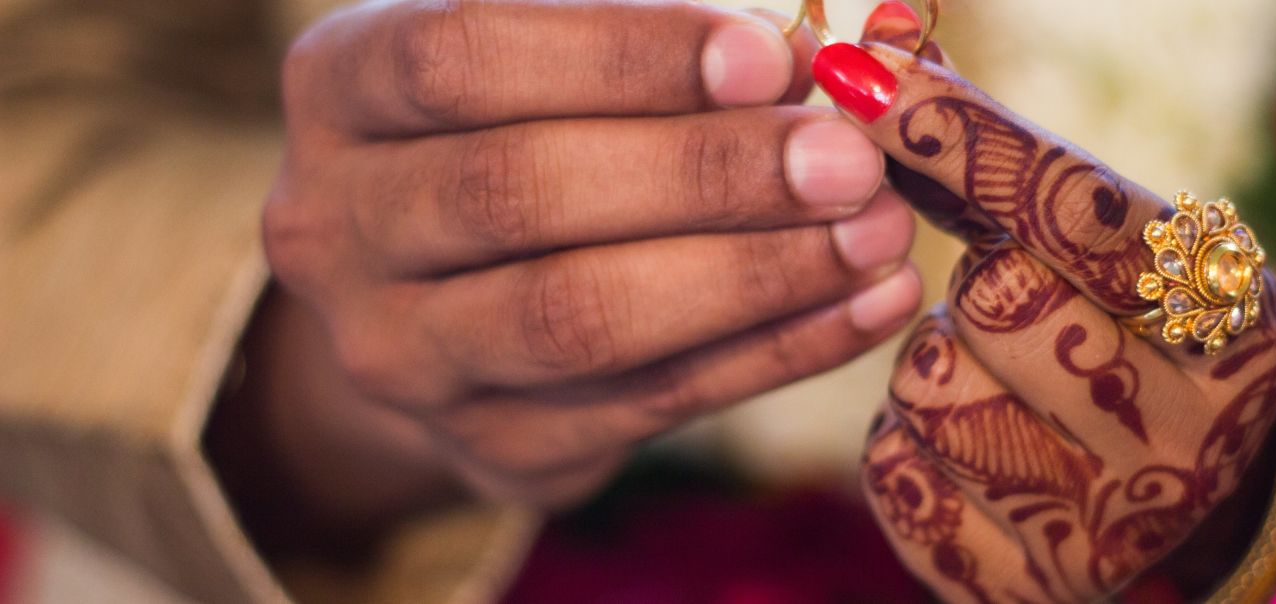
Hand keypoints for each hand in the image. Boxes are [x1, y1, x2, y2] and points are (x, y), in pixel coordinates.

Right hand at [243, 0, 926, 534]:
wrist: (448, 298)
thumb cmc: (518, 130)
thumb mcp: (542, 50)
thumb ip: (634, 33)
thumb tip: (795, 41)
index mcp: (341, 90)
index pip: (462, 57)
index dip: (621, 55)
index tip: (767, 56)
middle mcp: (336, 228)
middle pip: (518, 193)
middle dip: (703, 173)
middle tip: (845, 158)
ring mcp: (402, 355)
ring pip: (578, 318)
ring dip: (751, 274)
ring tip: (875, 231)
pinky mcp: (492, 444)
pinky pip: (650, 402)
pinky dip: (775, 351)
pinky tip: (867, 303)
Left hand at [829, 5, 1275, 600]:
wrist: (1205, 486)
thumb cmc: (1137, 330)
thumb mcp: (1110, 238)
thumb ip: (996, 149)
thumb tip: (877, 40)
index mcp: (1235, 321)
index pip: (1075, 209)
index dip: (960, 135)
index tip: (862, 72)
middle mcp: (1194, 433)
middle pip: (993, 300)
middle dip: (978, 282)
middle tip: (1017, 300)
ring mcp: (1116, 525)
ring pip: (927, 388)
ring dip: (935, 363)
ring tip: (1004, 376)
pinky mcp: (1032, 583)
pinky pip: (895, 475)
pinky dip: (908, 442)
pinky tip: (975, 441)